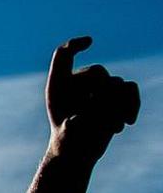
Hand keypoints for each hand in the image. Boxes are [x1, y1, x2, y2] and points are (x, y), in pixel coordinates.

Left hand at [47, 37, 139, 156]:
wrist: (77, 149)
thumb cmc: (68, 138)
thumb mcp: (70, 131)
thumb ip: (83, 119)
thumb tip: (101, 111)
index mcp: (60, 83)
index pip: (64, 55)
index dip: (75, 45)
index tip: (89, 42)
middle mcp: (78, 80)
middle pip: (98, 72)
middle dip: (102, 94)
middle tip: (99, 118)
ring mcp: (98, 86)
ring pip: (117, 82)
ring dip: (118, 105)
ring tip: (111, 127)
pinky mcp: (114, 93)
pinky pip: (130, 88)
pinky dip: (132, 104)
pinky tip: (128, 122)